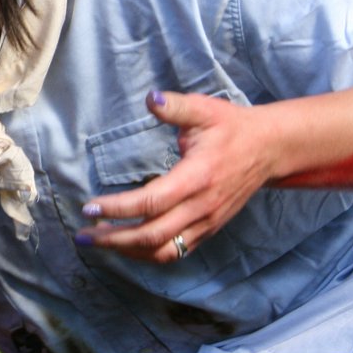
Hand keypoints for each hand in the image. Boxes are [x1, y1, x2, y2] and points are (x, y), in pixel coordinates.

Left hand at [75, 89, 275, 262]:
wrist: (269, 149)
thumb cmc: (231, 128)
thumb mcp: (204, 110)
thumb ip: (175, 106)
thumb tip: (151, 99)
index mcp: (197, 177)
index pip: (152, 202)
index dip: (118, 208)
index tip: (89, 208)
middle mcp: (201, 207)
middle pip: (153, 235)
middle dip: (115, 238)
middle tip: (83, 235)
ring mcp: (207, 222)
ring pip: (165, 251)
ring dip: (129, 251)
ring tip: (99, 243)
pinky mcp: (209, 229)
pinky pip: (177, 251)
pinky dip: (149, 254)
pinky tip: (127, 246)